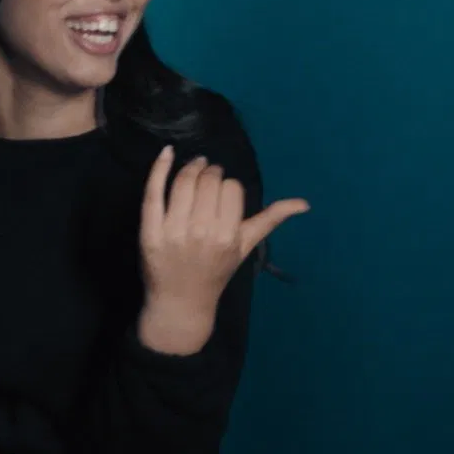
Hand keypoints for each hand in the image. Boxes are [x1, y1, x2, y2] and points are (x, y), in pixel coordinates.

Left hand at [139, 145, 308, 320]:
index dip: (228, 184)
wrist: (181, 301)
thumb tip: (304, 204)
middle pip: (208, 182)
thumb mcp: (245, 247)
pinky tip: (167, 152)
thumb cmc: (216, 272)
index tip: (223, 188)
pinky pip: (153, 193)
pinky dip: (158, 169)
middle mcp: (201, 232)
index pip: (232, 189)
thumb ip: (270, 221)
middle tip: (208, 174)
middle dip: (210, 172)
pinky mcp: (149, 231)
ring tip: (195, 166)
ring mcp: (172, 231)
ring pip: (183, 183)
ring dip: (190, 168)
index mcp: (228, 235)